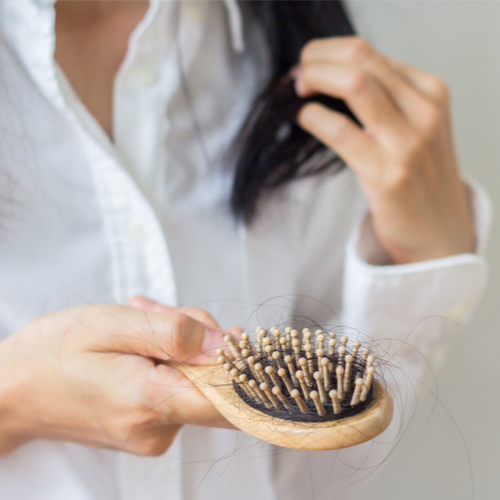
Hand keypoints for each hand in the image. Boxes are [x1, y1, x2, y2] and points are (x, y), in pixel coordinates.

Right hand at [0, 301, 233, 456]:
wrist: (9, 391)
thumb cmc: (52, 353)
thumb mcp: (113, 325)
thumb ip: (175, 333)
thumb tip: (227, 343)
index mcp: (149, 402)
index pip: (229, 400)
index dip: (241, 362)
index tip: (232, 333)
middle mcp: (157, 430)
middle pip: (213, 379)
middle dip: (196, 336)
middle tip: (156, 311)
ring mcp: (152, 434)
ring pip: (195, 379)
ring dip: (177, 342)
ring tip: (138, 320)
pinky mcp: (147, 429)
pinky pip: (177, 387)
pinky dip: (166, 358)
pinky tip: (138, 340)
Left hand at [296, 37, 474, 264]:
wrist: (439, 234)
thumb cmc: (419, 180)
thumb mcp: (415, 128)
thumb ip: (386, 100)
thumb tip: (332, 76)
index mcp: (431, 94)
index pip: (370, 53)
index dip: (329, 53)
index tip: (309, 64)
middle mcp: (425, 112)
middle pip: (360, 59)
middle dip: (318, 58)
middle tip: (298, 73)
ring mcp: (410, 143)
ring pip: (354, 84)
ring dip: (315, 79)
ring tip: (297, 91)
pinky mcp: (389, 174)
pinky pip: (342, 131)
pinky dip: (314, 118)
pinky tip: (305, 118)